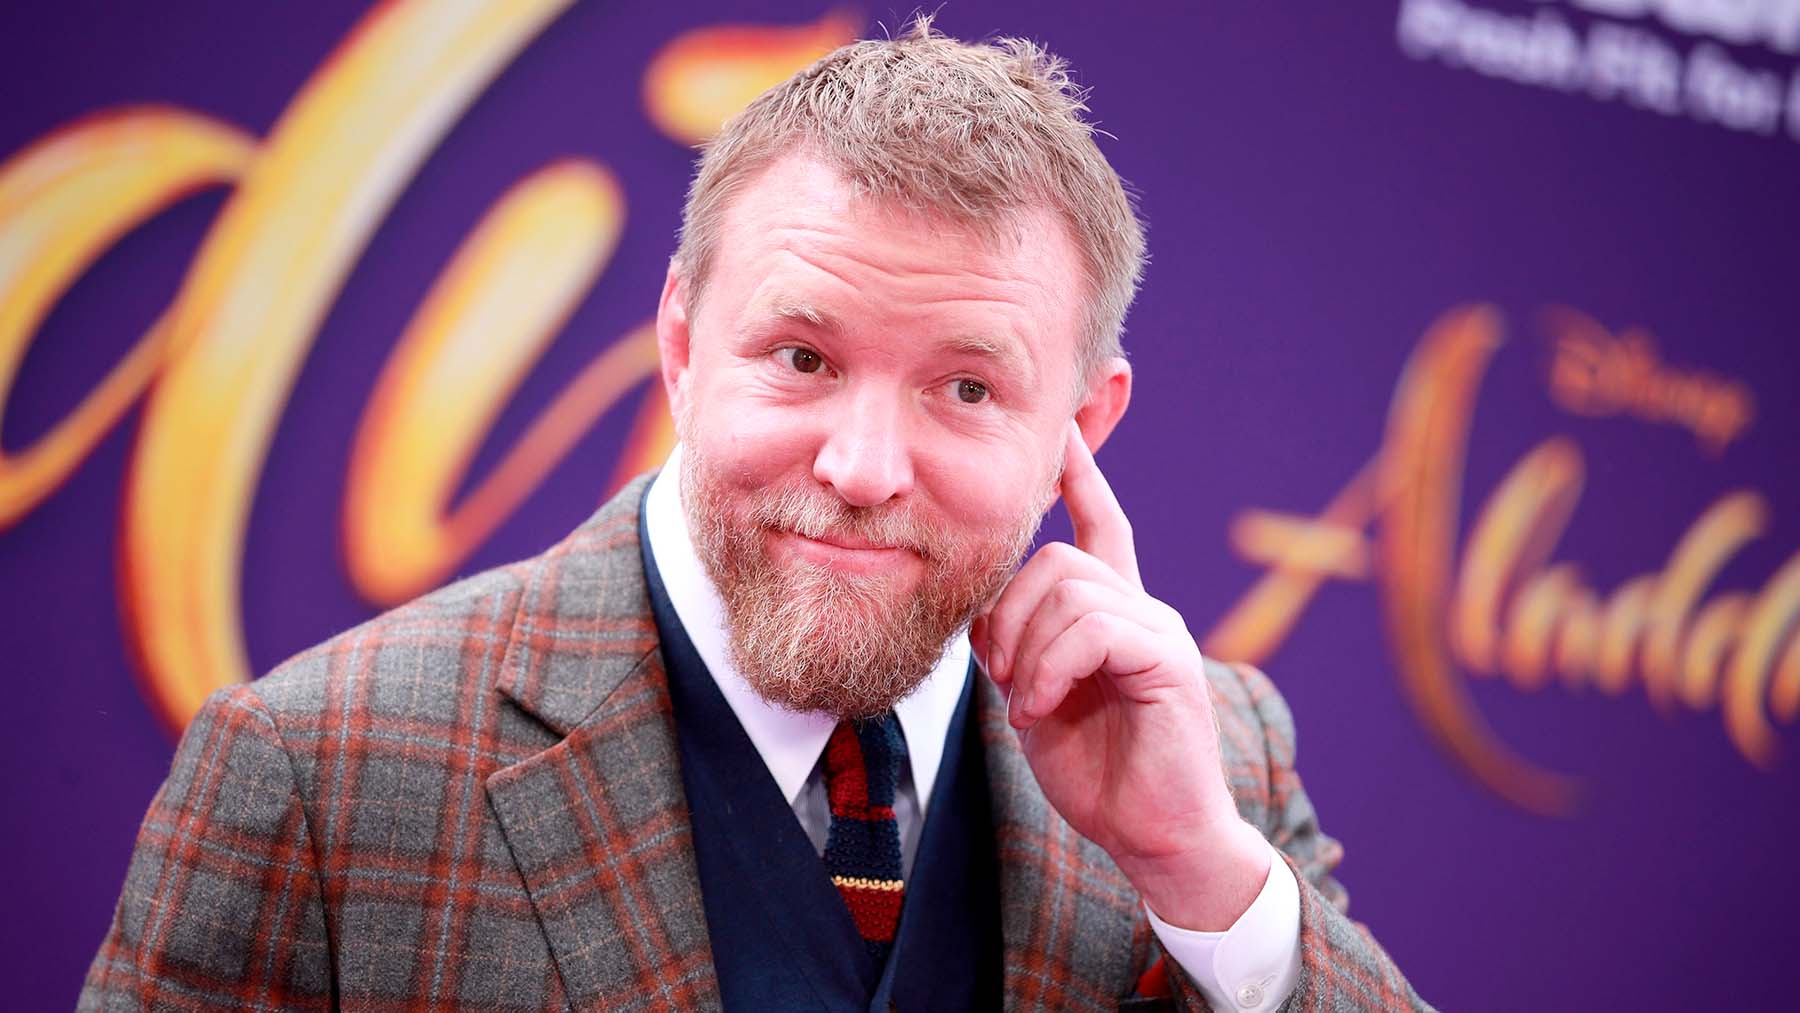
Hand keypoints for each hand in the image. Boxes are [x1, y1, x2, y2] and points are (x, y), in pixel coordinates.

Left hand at [970, 422, 1270, 930]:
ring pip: (1070, 591)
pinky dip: (1050, 668)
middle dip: (1007, 614)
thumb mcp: (1037, 696)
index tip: (1064, 433)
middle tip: (1000, 677)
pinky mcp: (1169, 660)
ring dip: (1026, 652)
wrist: (1153, 837)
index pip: (1101, 525)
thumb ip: (1019, 645)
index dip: (1082, 478)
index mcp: (1114, 613)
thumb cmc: (1097, 773)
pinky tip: (1042, 708)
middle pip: (1058, 560)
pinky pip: (1094, 629)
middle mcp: (1144, 608)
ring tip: (1026, 705)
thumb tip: (983, 612)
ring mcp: (1161, 630)